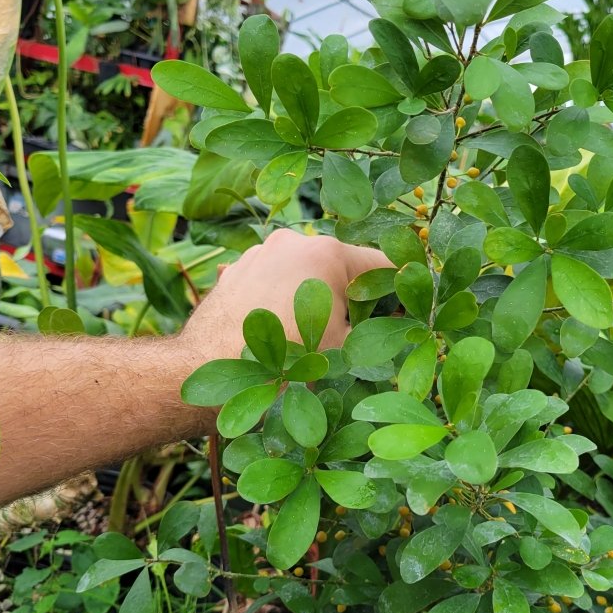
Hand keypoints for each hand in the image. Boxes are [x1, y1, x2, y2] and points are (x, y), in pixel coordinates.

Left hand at [179, 228, 389, 364]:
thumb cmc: (284, 361)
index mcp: (328, 253)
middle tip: (353, 335)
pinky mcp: (238, 268)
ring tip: (310, 336)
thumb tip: (394, 328)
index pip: (383, 265)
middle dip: (353, 298)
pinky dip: (286, 299)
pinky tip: (281, 331)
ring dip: (318, 298)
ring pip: (307, 272)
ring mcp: (262, 252)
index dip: (399, 293)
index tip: (403, 317)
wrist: (209, 371)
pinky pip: (276, 279)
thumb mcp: (343, 350)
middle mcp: (295, 241)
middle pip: (343, 266)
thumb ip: (375, 331)